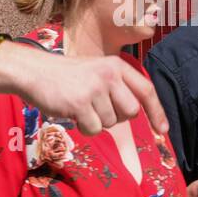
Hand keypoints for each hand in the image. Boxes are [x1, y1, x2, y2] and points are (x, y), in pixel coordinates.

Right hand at [0, 42, 168, 135]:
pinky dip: (85, 128)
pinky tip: (74, 114)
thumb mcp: (98, 71)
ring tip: (81, 106)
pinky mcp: (80, 103)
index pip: (146, 90)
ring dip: (97, 122)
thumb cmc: (68, 76)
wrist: (35, 72)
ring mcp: (95, 88)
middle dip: (117, 117)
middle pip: (131, 112)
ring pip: (111, 123)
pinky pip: (94, 129)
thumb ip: (118, 87)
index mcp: (117, 65)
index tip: (162, 131)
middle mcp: (109, 74)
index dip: (157, 112)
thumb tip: (136, 113)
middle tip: (98, 109)